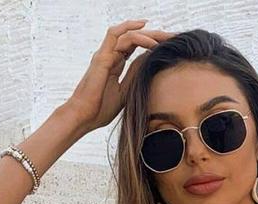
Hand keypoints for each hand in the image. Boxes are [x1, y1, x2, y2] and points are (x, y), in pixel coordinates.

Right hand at [64, 19, 176, 133]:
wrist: (84, 117)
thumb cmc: (100, 110)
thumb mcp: (125, 92)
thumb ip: (134, 76)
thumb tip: (148, 62)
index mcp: (115, 63)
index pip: (135, 46)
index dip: (152, 43)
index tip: (170, 46)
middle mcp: (110, 55)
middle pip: (134, 37)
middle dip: (155, 35)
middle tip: (173, 36)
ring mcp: (105, 55)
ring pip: (127, 34)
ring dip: (148, 33)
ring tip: (164, 37)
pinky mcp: (102, 58)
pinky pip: (117, 36)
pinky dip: (132, 32)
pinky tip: (147, 32)